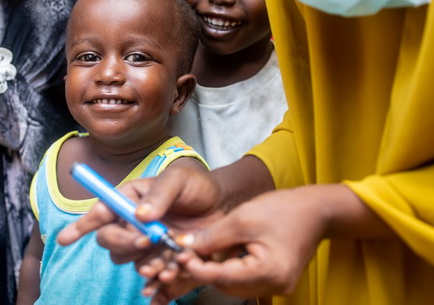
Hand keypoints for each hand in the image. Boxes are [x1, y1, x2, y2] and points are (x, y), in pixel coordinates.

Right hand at [57, 166, 222, 261]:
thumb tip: (140, 215)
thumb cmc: (195, 186)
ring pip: (128, 260)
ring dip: (145, 259)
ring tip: (170, 250)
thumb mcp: (178, 180)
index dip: (80, 226)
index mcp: (128, 199)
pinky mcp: (160, 258)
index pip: (99, 213)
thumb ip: (159, 194)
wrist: (222, 205)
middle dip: (125, 243)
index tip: (63, 240)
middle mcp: (131, 222)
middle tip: (148, 239)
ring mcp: (145, 242)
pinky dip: (159, 274)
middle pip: (110, 241)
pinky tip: (171, 269)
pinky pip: (150, 273)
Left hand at [169, 183, 394, 299]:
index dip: (197, 268)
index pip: (222, 277)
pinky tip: (217, 255)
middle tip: (182, 254)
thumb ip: (212, 236)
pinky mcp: (276, 279)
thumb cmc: (283, 210)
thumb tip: (185, 246)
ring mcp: (278, 286)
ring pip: (234, 284)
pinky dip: (229, 269)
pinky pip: (245, 279)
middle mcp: (275, 286)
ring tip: (196, 253)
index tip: (178, 256)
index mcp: (268, 272)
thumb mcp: (242, 218)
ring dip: (214, 270)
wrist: (316, 210)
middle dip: (204, 270)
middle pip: (228, 285)